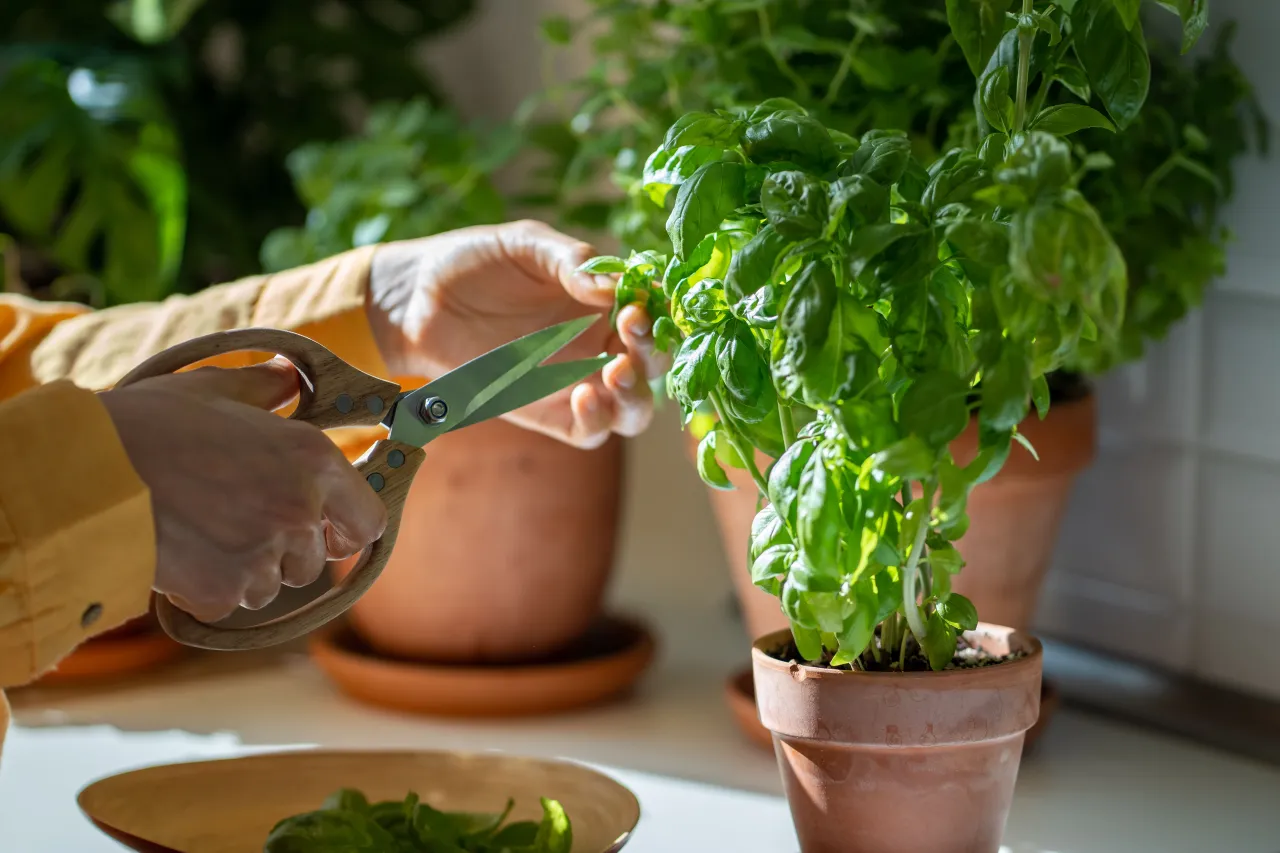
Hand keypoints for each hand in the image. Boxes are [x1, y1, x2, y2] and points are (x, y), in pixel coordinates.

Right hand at [99, 362, 386, 621]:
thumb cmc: (152, 423)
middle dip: (287, 549)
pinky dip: (209, 589)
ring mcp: (263, 557)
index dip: (348, 527)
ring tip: (203, 530)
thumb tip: (290, 380)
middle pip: (316, 559)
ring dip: (248, 570)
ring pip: (273, 585)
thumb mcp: (215, 389)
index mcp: (313, 460)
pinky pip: (230, 602)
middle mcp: (300, 511)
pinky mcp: (222, 593)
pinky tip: (182, 552)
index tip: (327, 526)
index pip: (368, 521)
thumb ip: (265, 389)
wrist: (88, 473)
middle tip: (241, 521)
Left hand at [366, 220, 668, 448]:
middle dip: (654, 351)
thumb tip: (612, 284)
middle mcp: (599, 344)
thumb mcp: (524, 245)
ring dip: (636, 395)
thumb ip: (569, 259)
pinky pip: (590, 432)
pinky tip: (583, 395)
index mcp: (605, 301)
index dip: (660, 311)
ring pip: (632, 407)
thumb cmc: (474, 262)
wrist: (418, 300)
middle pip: (653, 364)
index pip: (654, 312)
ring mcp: (577, 381)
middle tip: (632, 330)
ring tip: (616, 371)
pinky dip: (598, 420)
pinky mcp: (549, 413)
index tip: (642, 302)